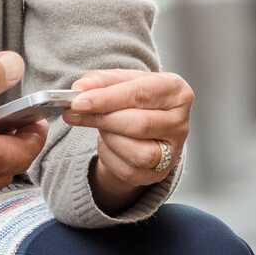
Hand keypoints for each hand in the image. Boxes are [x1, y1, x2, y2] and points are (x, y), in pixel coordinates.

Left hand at [63, 69, 192, 199]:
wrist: (142, 127)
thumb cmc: (134, 100)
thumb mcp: (120, 82)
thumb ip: (101, 81)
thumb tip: (81, 88)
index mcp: (176, 91)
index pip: (140, 93)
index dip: (107, 98)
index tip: (79, 100)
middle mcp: (180, 121)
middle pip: (138, 124)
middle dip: (101, 118)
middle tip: (75, 111)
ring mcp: (173, 150)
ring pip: (136, 151)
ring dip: (109, 137)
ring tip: (100, 125)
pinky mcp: (159, 173)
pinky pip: (128, 169)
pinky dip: (110, 154)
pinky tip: (108, 142)